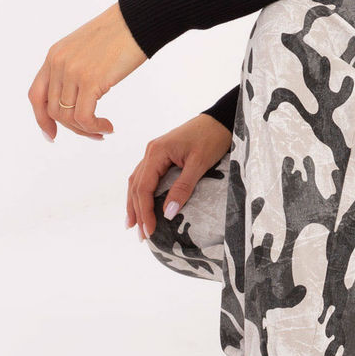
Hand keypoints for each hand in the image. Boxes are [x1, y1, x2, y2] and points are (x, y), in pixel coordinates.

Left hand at [28, 2, 147, 140]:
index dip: (41, 118)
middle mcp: (58, 63)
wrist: (137, 20)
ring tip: (102, 130)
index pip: (36, 95)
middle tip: (92, 133)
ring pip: (68, 116)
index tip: (51, 134)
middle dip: (72, 128)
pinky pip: (84, 117)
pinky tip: (108, 126)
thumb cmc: (119, 33)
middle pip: (53, 110)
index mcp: (54, 55)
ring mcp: (73, 72)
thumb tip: (75, 96)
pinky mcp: (91, 80)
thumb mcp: (84, 48)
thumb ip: (73, 67)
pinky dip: (95, 127)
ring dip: (85, 130)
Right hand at [127, 114, 232, 240]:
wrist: (220, 120)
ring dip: (135, 203)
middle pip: (136, 186)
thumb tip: (167, 213)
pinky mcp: (161, 155)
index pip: (144, 188)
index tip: (150, 231)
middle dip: (137, 212)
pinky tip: (141, 204)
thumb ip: (183, 188)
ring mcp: (154, 152)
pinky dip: (141, 192)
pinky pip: (145, 176)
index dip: (145, 211)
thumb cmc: (212, 138)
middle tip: (140, 236)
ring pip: (137, 181)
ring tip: (134, 224)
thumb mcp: (199, 163)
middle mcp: (150, 152)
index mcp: (156, 152)